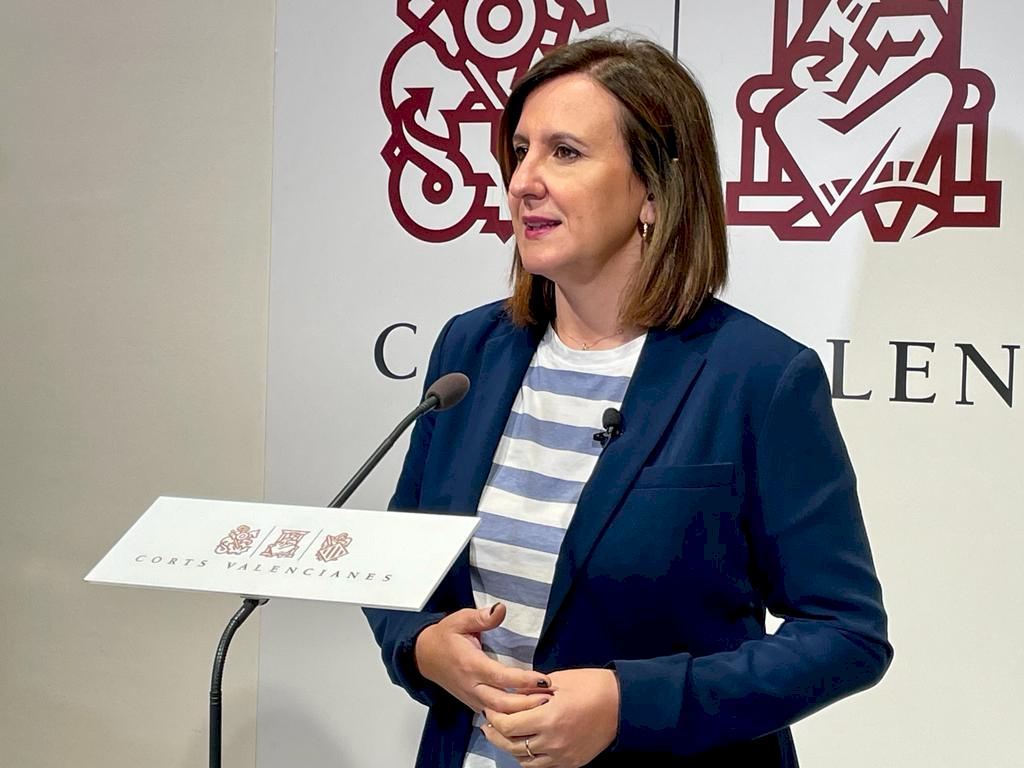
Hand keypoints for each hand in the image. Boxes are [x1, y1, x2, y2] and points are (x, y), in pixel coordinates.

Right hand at [415, 603, 551, 713]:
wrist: (424, 656)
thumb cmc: (444, 637)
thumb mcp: (460, 620)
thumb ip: (482, 617)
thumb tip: (501, 609)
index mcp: (471, 664)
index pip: (502, 677)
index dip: (524, 681)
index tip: (544, 680)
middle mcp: (471, 685)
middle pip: (502, 703)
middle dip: (527, 704)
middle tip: (549, 698)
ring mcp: (471, 698)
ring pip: (498, 714)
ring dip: (521, 713)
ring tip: (543, 706)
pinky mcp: (472, 703)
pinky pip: (492, 715)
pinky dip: (510, 717)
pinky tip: (526, 714)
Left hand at [482, 668, 619, 766]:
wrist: (623, 703)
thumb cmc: (591, 685)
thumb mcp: (558, 681)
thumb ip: (532, 691)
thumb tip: (511, 694)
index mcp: (548, 718)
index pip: (508, 726)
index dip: (494, 718)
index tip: (489, 708)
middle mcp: (552, 742)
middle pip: (511, 746)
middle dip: (495, 734)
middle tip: (488, 724)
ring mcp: (562, 757)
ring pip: (524, 761)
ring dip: (510, 748)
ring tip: (504, 735)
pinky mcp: (571, 763)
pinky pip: (541, 767)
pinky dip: (528, 758)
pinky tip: (525, 745)